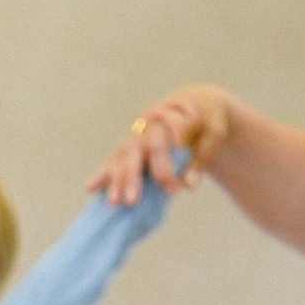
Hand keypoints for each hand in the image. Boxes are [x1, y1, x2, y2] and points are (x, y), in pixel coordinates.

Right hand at [89, 85, 228, 208]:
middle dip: (131, 176)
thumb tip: (189, 186)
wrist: (197, 102)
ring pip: (121, 156)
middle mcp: (146, 123)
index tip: (173, 191)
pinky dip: (103, 173)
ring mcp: (136, 134)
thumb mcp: (214, 132)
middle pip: (134, 150)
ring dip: (116, 179)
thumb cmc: (209, 119)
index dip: (163, 168)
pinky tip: (90, 188)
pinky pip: (114, 159)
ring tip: (114, 202)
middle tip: (131, 201)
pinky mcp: (131, 144)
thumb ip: (202, 157)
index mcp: (165, 115)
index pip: (159, 144)